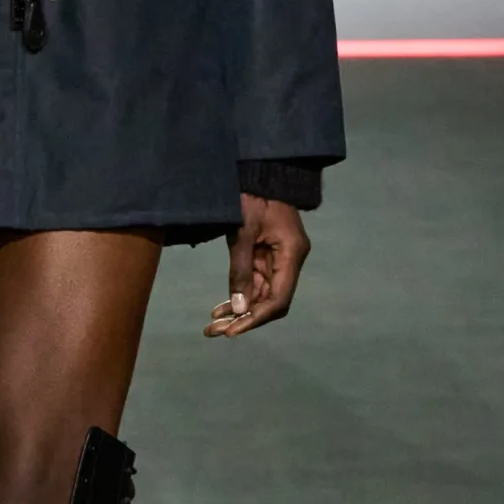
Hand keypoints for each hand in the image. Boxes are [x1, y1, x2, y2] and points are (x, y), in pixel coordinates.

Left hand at [207, 195, 310, 337]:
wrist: (258, 171)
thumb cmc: (251, 196)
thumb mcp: (242, 232)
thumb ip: (240, 271)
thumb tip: (239, 308)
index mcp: (292, 254)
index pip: (279, 299)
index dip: (256, 318)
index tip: (232, 331)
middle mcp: (290, 260)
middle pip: (270, 301)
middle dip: (244, 319)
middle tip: (215, 332)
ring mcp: (279, 258)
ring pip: (261, 295)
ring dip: (239, 310)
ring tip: (212, 325)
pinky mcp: (267, 255)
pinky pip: (255, 282)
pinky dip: (239, 295)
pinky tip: (220, 308)